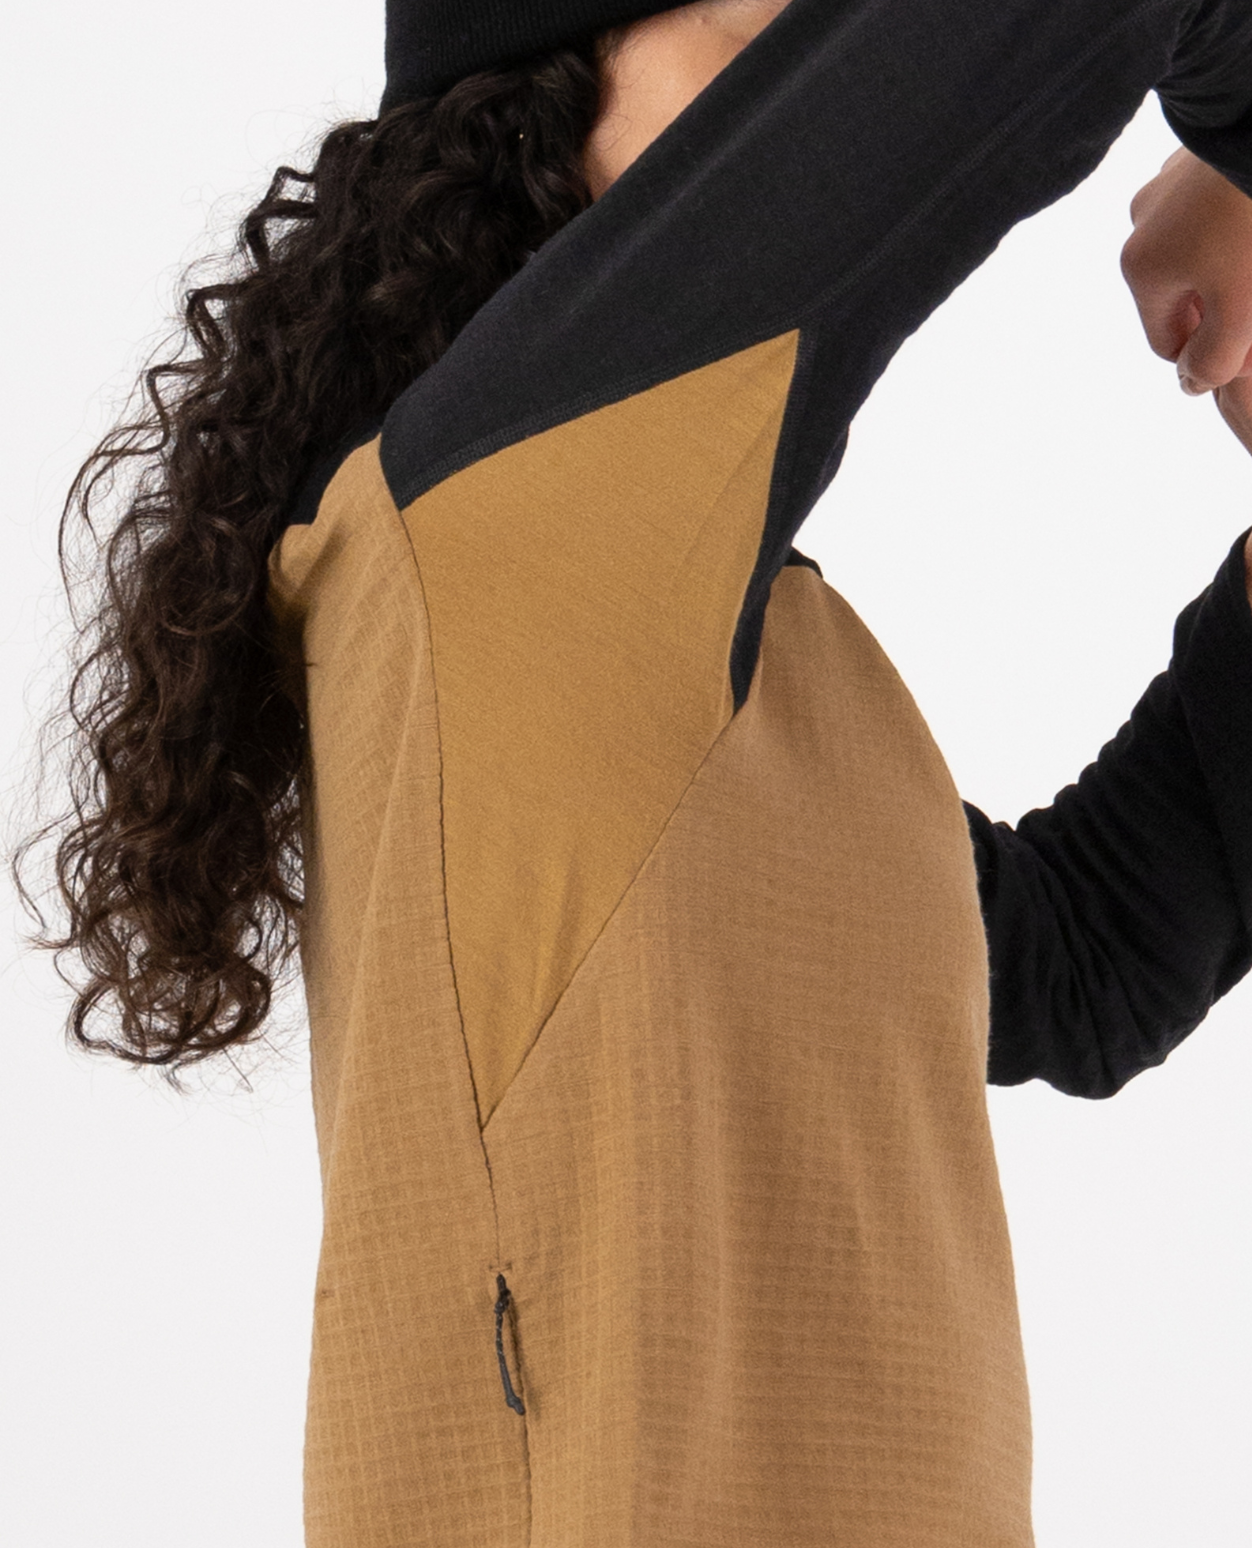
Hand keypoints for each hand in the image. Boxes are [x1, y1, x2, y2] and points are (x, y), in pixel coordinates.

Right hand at [1121, 147, 1251, 456]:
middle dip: (1225, 306)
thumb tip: (1192, 384)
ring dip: (1232, 264)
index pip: (1169, 343)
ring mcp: (1166, 186)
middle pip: (1185, 295)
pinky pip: (1212, 209)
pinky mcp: (1198, 155)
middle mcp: (1141, 227)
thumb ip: (1215, 360)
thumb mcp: (1241, 310)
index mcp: (1142, 270)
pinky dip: (1235, 222)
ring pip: (1200, 251)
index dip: (1214, 353)